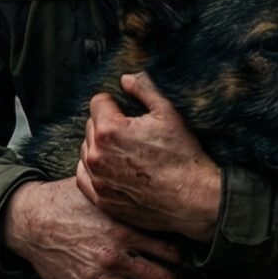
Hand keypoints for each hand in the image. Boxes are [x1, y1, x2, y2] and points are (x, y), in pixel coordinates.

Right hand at [0, 176, 189, 278]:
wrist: (30, 221)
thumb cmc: (66, 202)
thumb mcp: (101, 195)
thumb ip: (130, 203)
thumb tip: (161, 202)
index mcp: (123, 229)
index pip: (171, 252)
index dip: (187, 261)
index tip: (192, 264)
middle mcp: (115, 256)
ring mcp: (99, 278)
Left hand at [76, 73, 222, 242]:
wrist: (193, 198)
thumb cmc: (183, 154)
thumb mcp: (168, 113)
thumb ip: (143, 90)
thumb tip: (125, 79)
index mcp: (109, 129)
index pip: (98, 102)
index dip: (115, 103)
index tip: (128, 111)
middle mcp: (96, 155)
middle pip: (91, 126)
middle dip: (107, 125)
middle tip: (132, 133)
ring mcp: (98, 180)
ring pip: (87, 151)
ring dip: (100, 147)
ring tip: (126, 152)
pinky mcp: (101, 199)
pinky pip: (84, 177)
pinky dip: (93, 170)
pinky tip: (111, 168)